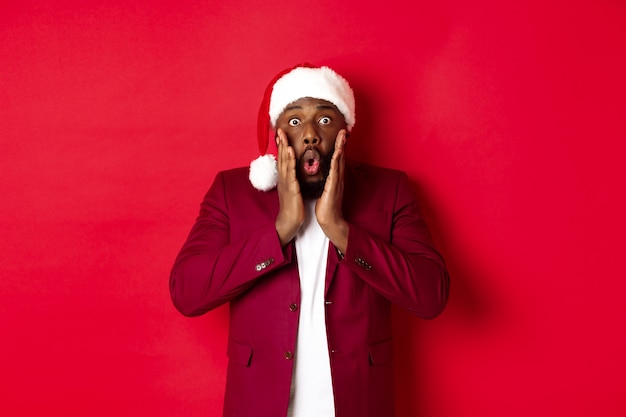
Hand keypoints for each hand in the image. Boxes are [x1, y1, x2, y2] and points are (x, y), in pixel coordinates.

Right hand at [274, 128, 304, 246]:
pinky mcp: (291, 188)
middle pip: (282, 157)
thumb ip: (292, 181)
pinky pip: (290, 172)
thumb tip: (293, 174)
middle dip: (281, 143)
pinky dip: (290, 160)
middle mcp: (284, 179)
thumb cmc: (293, 207)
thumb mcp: (292, 191)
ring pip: (284, 162)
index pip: (283, 159)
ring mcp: (286, 183)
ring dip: (284, 147)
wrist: (290, 222)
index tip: (281, 135)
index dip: (282, 147)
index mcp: (285, 179)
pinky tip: (290, 151)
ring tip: (283, 135)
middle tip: (279, 129)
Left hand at [316, 129, 348, 252]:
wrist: (329, 220)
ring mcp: (337, 182)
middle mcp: (338, 178)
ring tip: (342, 136)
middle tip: (343, 130)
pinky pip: (335, 172)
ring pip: (339, 161)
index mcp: (334, 178)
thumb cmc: (326, 206)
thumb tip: (325, 173)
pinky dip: (336, 161)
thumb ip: (327, 180)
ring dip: (341, 148)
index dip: (338, 146)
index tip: (339, 135)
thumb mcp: (325, 189)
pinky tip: (338, 153)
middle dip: (342, 143)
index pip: (336, 159)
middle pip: (340, 157)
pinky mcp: (334, 187)